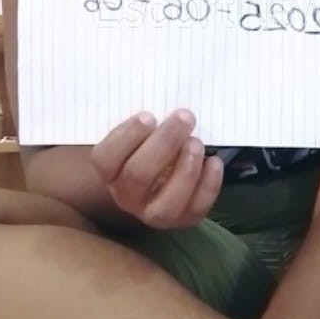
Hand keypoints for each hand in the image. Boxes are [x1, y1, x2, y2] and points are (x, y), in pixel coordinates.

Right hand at [90, 109, 223, 228]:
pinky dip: (208, 185)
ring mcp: (154, 212)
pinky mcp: (183, 219)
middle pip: (138, 175)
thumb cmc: (149, 145)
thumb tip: (167, 98)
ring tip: (196, 142)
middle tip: (184, 117)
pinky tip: (214, 162)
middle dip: (164, 143)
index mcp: (110, 170)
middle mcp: (126, 196)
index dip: (127, 136)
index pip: (105, 159)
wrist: (161, 179)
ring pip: (166, 202)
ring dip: (185, 169)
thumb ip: (146, 123)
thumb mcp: (140, 133)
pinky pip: (196, 208)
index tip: (149, 115)